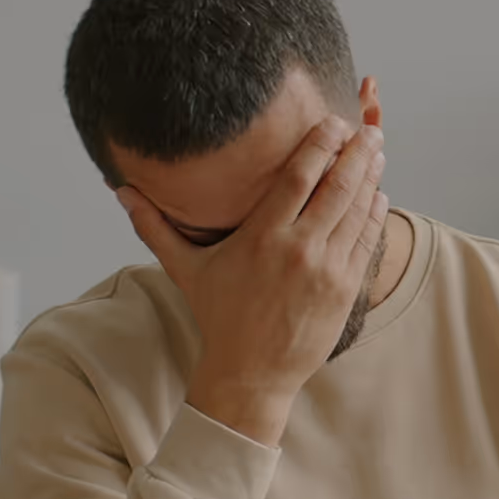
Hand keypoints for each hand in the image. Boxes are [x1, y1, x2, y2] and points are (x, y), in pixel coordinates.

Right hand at [116, 115, 387, 442]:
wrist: (251, 375)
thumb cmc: (220, 320)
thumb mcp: (187, 271)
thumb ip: (156, 227)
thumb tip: (120, 191)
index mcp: (261, 237)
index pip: (298, 176)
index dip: (320, 144)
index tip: (333, 123)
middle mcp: (297, 249)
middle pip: (336, 187)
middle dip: (356, 153)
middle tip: (368, 129)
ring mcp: (325, 270)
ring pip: (356, 211)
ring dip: (370, 178)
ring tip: (377, 152)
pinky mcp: (343, 290)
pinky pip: (365, 243)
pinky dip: (374, 216)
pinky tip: (378, 195)